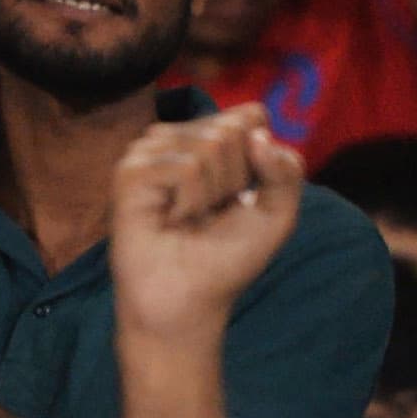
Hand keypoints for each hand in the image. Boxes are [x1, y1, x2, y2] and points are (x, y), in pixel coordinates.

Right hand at [110, 105, 305, 344]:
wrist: (190, 300)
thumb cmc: (227, 258)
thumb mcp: (277, 214)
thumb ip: (286, 170)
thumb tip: (258, 135)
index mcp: (207, 139)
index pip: (250, 117)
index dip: (259, 160)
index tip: (241, 197)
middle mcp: (176, 139)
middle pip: (232, 131)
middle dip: (235, 180)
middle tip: (211, 213)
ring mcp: (149, 153)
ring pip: (209, 145)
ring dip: (213, 193)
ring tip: (190, 218)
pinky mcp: (130, 172)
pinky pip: (186, 167)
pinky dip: (191, 201)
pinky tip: (173, 219)